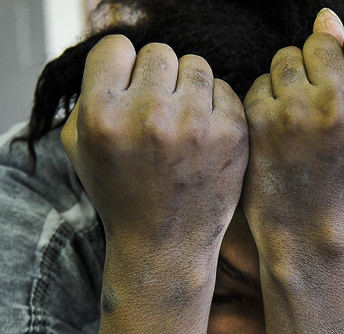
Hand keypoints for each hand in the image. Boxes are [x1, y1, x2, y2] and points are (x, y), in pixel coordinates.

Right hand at [61, 35, 247, 256]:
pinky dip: (214, 108)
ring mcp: (194, 125)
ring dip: (187, 90)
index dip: (121, 71)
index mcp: (102, 117)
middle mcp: (148, 116)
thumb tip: (119, 60)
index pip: (115, 47)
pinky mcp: (231, 135)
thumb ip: (88, 97)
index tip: (128, 96)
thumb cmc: (120, 196)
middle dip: (157, 81)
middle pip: (158, 53)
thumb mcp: (82, 152)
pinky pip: (223, 88)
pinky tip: (203, 139)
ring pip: (195, 65)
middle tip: (157, 118)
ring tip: (181, 127)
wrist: (164, 247)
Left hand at [240, 9, 343, 259]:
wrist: (308, 231)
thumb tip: (326, 17)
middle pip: (319, 41)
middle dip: (314, 70)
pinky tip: (273, 135)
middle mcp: (342, 104)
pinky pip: (259, 84)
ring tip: (294, 123)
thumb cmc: (341, 178)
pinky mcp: (262, 122)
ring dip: (286, 83)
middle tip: (315, 114)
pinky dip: (263, 104)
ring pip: (285, 58)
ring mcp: (299, 112)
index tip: (341, 85)